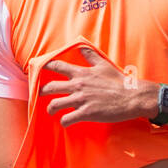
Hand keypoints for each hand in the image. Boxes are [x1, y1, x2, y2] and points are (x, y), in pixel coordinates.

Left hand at [41, 47, 157, 125]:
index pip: (56, 66)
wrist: (131, 97)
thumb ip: (90, 55)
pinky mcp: (86, 113)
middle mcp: (78, 85)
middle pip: (50, 87)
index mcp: (81, 73)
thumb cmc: (118, 81)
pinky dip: (64, 121)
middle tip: (40, 94)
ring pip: (55, 104)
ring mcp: (81, 100)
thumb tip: (80, 46)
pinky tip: (65, 122)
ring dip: (50, 109)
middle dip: (42, 91)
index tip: (37, 69)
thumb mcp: (103, 64)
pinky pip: (67, 119)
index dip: (44, 66)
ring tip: (51, 111)